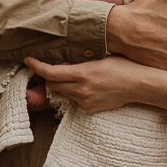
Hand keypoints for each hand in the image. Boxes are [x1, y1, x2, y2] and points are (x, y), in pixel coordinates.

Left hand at [25, 56, 151, 113]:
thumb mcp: (99, 57)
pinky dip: (75, 93)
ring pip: (62, 93)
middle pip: (52, 85)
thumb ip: (79, 61)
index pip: (50, 72)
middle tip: (54, 68)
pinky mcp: (89, 109)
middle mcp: (81, 89)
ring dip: (63, 85)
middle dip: (49, 77)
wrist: (138, 85)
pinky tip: (89, 87)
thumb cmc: (122, 66)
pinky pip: (74, 101)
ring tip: (78, 77)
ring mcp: (85, 101)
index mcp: (83, 73)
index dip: (36, 66)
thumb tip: (62, 62)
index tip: (28, 60)